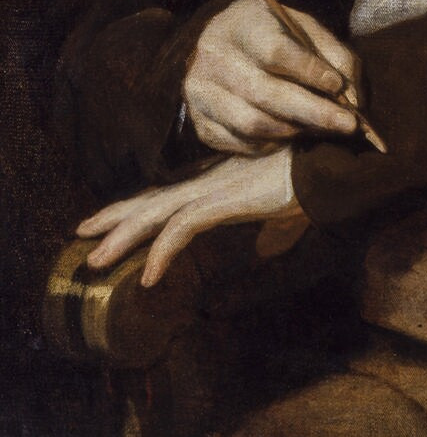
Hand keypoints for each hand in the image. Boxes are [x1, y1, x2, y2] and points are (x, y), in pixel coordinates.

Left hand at [77, 148, 304, 285]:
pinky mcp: (227, 198)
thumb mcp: (282, 202)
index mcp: (222, 178)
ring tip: (95, 260)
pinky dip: (163, 252)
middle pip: (153, 199)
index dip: (139, 205)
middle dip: (116, 216)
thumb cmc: (315, 174)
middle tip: (81, 233)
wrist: (336, 160)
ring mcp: (218, 187)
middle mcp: (213, 179)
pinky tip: (148, 276)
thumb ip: (268, 219)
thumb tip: (267, 243)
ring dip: (124, 237)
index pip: (171, 193)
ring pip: (158, 213)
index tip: (111, 218)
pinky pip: (185, 229)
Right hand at [184, 0, 360, 153]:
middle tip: (349, 124)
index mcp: (243, 25)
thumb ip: (336, 56)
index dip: (308, 70)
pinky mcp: (201, 123)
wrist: (218, 40)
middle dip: (314, 112)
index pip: (274, 51)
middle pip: (265, 93)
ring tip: (322, 127)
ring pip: (252, 124)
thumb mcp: (305, 28)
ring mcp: (202, 94)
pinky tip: (292, 132)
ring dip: (295, 130)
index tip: (338, 85)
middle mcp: (214, 59)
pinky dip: (274, 143)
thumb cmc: (272, 33)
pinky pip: (242, 144)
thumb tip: (355, 100)